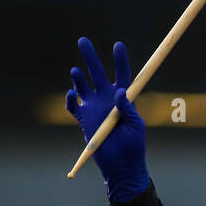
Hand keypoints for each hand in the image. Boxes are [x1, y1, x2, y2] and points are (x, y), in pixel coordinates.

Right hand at [65, 37, 149, 200]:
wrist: (121, 166)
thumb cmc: (134, 146)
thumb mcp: (136, 125)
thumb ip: (128, 108)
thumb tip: (120, 91)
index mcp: (124, 98)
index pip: (122, 74)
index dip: (120, 59)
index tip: (118, 45)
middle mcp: (107, 99)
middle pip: (97, 72)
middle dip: (90, 56)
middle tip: (82, 40)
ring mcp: (94, 108)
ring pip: (82, 86)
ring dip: (77, 78)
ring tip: (76, 72)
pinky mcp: (84, 120)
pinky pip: (73, 106)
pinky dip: (70, 99)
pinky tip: (72, 95)